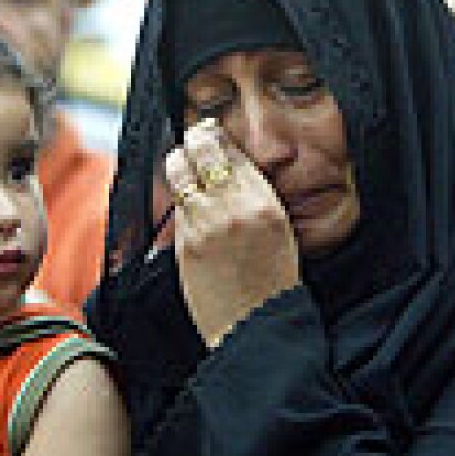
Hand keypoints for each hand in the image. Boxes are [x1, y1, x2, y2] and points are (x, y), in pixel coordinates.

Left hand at [164, 119, 299, 347]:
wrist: (254, 324)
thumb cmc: (271, 281)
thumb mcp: (278, 230)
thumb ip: (253, 196)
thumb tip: (228, 170)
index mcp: (264, 203)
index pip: (232, 151)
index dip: (216, 136)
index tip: (210, 131)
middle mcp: (233, 207)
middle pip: (202, 150)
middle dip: (194, 140)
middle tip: (193, 140)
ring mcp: (204, 224)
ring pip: (179, 172)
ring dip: (179, 162)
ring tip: (182, 162)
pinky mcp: (183, 242)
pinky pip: (176, 206)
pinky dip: (179, 198)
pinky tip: (184, 199)